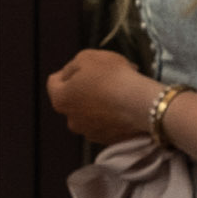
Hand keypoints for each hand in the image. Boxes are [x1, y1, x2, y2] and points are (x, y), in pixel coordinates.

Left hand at [47, 47, 161, 151]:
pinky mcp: (108, 140)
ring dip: (99, 102)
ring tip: (118, 90)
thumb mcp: (87, 57)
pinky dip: (111, 114)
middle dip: (85, 88)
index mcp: (60, 99)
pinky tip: (125, 103)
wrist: (142, 104)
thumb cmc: (113, 77)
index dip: (68, 71)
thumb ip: (72, 65)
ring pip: (90, 112)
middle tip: (103, 77)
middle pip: (73, 99)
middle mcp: (71, 120)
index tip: (85, 67)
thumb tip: (70, 73)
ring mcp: (90, 133)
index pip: (54, 82)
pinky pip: (106, 123)